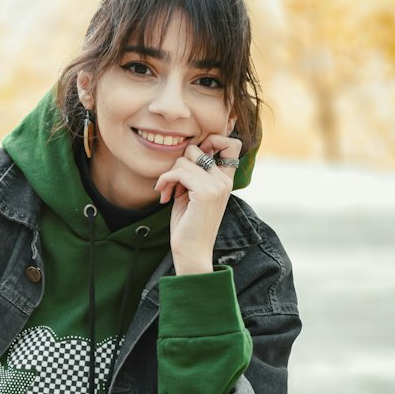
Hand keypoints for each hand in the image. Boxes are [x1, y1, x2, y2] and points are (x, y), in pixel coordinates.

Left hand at [154, 134, 241, 276]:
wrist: (192, 253)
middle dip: (178, 163)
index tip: (190, 161)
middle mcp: (225, 180)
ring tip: (167, 192)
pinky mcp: (206, 192)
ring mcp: (217, 185)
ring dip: (168, 175)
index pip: (231, 143)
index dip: (210, 141)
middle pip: (196, 149)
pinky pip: (179, 171)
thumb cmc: (188, 225)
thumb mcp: (192, 193)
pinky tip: (164, 196)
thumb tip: (186, 149)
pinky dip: (165, 180)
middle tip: (171, 183)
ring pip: (185, 159)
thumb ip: (193, 173)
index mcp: (226, 180)